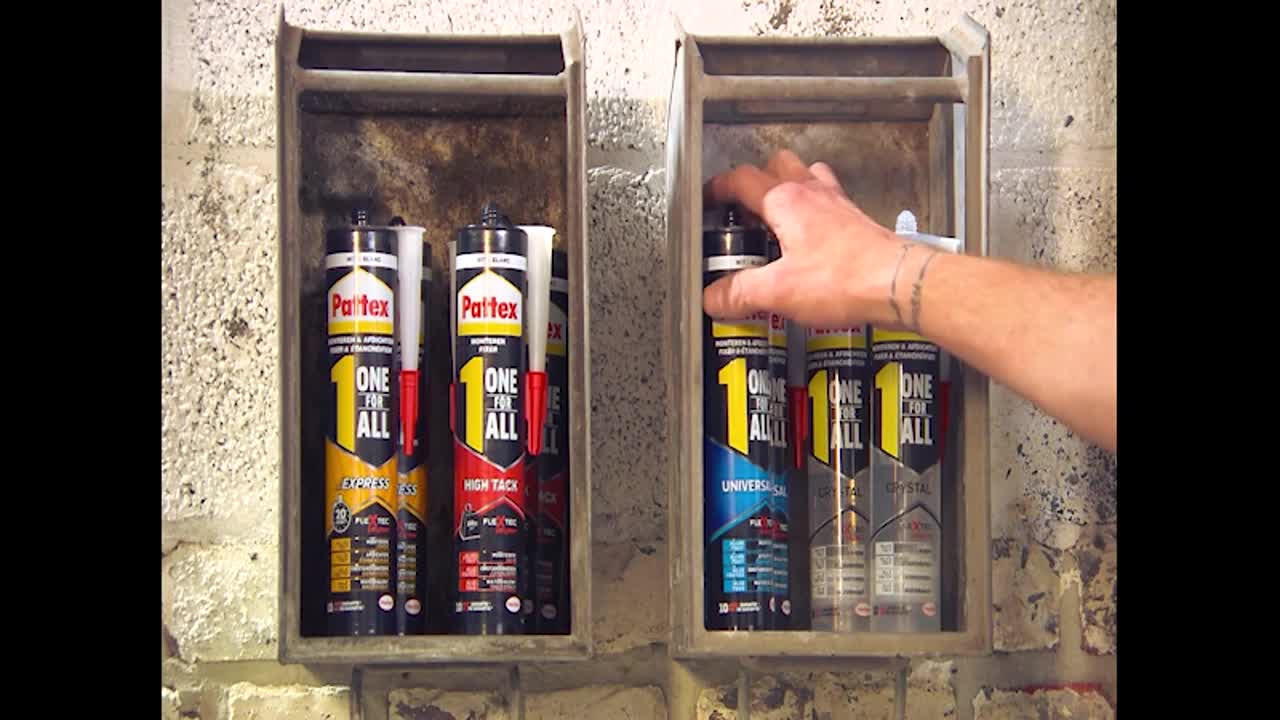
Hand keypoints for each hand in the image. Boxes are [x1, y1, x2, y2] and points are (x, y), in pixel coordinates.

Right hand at [702, 149, 913, 329]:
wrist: (898, 283)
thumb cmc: (845, 279)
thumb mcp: (778, 291)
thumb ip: (739, 293)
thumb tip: (714, 297)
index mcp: (785, 201)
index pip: (741, 179)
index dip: (718, 187)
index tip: (707, 199)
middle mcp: (811, 192)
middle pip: (775, 165)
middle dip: (754, 182)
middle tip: (742, 212)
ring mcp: (837, 203)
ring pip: (806, 176)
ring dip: (788, 188)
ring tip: (776, 219)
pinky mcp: (855, 220)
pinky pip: (829, 200)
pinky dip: (814, 209)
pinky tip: (811, 236)